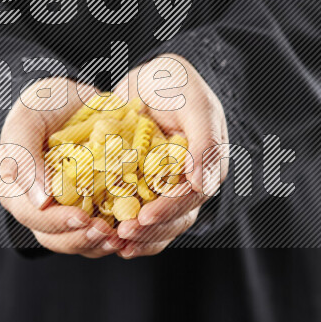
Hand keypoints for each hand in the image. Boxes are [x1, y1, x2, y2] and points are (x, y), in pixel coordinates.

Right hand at [0, 78, 124, 256]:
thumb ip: (23, 157)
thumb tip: (40, 201)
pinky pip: (98, 229)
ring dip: (98, 243)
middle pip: (55, 238)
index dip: (57, 222)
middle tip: (107, 232)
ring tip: (120, 236)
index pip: (32, 217)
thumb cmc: (43, 104)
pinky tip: (129, 229)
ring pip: (77, 241)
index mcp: (17, 189)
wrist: (73, 96)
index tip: (82, 217)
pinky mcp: (90, 205)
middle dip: (81, 239)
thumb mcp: (26, 119)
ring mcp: (65, 208)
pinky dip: (113, 233)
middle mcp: (39, 205)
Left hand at [112, 54, 228, 257]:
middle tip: (124, 232)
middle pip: (177, 217)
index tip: (145, 216)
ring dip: (140, 237)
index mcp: (208, 162)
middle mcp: (191, 180)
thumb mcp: (193, 101)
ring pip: (160, 224)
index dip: (169, 209)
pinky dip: (131, 232)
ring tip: (115, 242)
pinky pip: (141, 217)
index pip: (192, 195)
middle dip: (151, 229)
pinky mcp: (145, 188)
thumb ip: (204, 138)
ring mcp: (168, 187)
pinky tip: (112, 241)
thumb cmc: (175, 83)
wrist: (147, 79)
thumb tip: (203, 183)